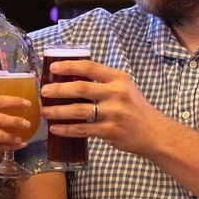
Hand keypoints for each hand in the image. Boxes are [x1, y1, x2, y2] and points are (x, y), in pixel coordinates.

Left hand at [39, 59, 159, 156]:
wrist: (154, 133)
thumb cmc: (136, 108)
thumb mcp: (125, 87)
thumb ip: (104, 82)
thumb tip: (73, 78)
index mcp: (118, 78)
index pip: (90, 67)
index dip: (69, 66)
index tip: (53, 67)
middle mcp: (115, 93)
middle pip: (80, 89)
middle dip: (58, 90)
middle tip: (44, 91)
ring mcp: (112, 113)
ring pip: (78, 111)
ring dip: (57, 111)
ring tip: (45, 111)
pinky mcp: (109, 131)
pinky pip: (82, 130)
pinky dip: (66, 129)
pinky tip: (55, 129)